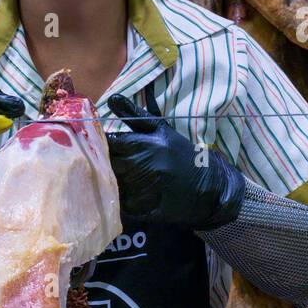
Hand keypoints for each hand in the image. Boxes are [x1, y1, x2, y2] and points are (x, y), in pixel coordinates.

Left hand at [105, 94, 244, 228]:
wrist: (210, 185)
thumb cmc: (181, 154)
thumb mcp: (161, 130)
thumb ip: (134, 115)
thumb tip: (112, 98)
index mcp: (148, 144)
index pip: (112, 143)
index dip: (100, 145)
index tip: (96, 146)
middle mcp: (147, 165)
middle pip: (109, 165)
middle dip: (103, 165)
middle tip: (104, 164)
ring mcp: (148, 188)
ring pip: (114, 186)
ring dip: (111, 183)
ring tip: (118, 179)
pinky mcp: (149, 209)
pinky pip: (123, 205)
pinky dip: (122, 201)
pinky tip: (127, 195)